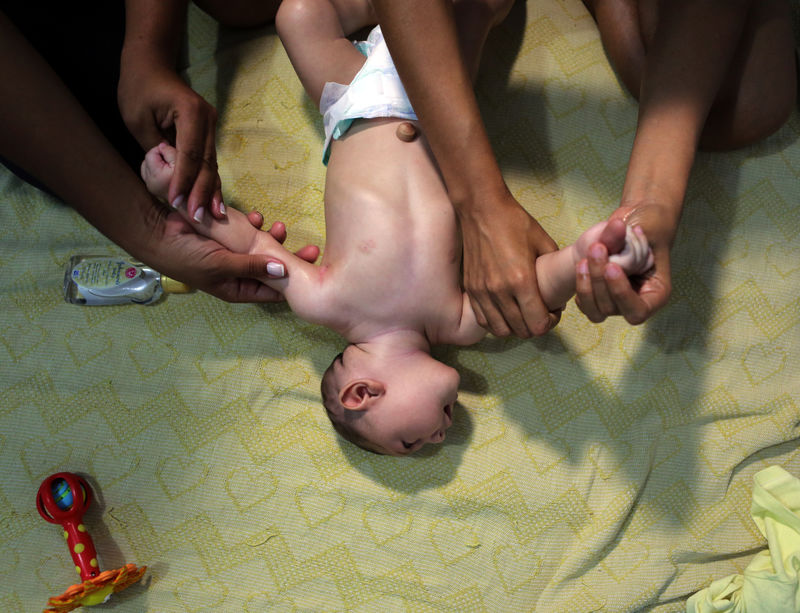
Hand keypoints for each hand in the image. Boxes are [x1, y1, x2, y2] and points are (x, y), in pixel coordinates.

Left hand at [119, 66, 222, 220]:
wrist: (151, 65)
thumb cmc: (139, 88)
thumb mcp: (137, 119)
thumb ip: (155, 148)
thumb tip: (170, 176)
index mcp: (190, 112)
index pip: (190, 153)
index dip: (184, 180)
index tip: (177, 201)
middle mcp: (208, 120)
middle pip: (207, 162)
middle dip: (202, 192)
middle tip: (199, 217)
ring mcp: (212, 126)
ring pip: (212, 164)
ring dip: (210, 191)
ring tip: (212, 216)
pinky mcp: (209, 134)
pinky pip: (210, 161)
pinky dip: (209, 182)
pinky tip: (213, 202)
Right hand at [152, 207, 319, 302]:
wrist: (157, 232)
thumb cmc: (185, 256)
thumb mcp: (221, 265)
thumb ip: (252, 266)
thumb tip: (283, 271)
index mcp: (238, 288)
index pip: (273, 291)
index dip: (293, 283)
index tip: (314, 272)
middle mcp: (240, 274)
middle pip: (273, 269)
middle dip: (290, 257)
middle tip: (312, 248)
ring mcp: (236, 254)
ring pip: (264, 248)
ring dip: (273, 238)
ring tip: (280, 226)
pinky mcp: (231, 235)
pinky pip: (250, 231)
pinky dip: (256, 224)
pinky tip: (258, 217)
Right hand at [459, 191, 559, 336]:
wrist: (481, 209)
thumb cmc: (515, 222)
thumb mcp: (544, 242)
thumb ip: (554, 268)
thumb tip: (561, 286)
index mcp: (521, 280)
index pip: (537, 323)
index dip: (550, 323)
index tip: (553, 312)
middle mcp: (500, 291)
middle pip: (521, 330)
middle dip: (535, 327)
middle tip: (541, 314)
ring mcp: (482, 292)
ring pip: (500, 330)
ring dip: (515, 328)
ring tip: (522, 315)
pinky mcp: (471, 289)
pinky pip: (483, 320)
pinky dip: (496, 322)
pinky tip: (505, 312)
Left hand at [575, 203, 676, 324]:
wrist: (630, 224)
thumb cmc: (648, 226)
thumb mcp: (645, 226)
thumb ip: (628, 233)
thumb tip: (617, 226)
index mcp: (655, 293)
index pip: (639, 310)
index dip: (621, 293)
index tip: (612, 266)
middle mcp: (635, 302)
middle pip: (612, 309)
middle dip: (600, 280)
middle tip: (596, 248)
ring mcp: (616, 302)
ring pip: (596, 311)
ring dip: (586, 286)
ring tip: (584, 257)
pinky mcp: (599, 296)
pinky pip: (585, 304)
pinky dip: (581, 287)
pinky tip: (581, 265)